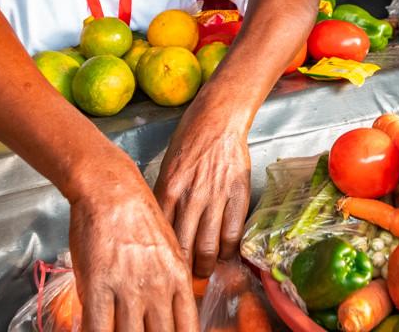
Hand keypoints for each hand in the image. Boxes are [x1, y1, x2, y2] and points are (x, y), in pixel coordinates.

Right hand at [69, 159, 197, 331]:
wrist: (112, 189)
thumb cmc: (137, 215)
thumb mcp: (167, 249)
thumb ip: (170, 283)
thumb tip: (167, 311)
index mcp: (178, 281)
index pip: (187, 331)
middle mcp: (158, 289)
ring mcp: (129, 289)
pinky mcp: (99, 286)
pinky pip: (99, 328)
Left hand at [154, 104, 251, 277]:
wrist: (218, 119)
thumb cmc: (189, 140)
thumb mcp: (167, 168)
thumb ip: (164, 197)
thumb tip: (161, 227)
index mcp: (167, 190)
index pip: (160, 235)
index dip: (162, 258)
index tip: (163, 270)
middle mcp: (189, 197)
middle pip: (182, 248)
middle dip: (182, 271)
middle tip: (183, 280)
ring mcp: (215, 198)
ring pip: (207, 247)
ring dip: (205, 266)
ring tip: (204, 270)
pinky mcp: (237, 196)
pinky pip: (232, 234)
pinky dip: (227, 250)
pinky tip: (223, 253)